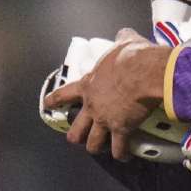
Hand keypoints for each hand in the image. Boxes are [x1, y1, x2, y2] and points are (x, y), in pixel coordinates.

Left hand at [44, 28, 171, 160]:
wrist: (143, 73)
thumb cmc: (131, 57)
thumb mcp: (124, 43)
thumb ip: (121, 39)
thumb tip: (123, 34)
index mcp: (89, 85)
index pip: (65, 94)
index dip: (55, 100)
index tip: (47, 104)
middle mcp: (93, 106)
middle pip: (76, 128)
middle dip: (76, 135)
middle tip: (77, 137)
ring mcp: (105, 120)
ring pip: (93, 143)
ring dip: (95, 147)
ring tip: (99, 149)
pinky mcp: (121, 130)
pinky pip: (118, 149)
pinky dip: (121, 154)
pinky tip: (123, 156)